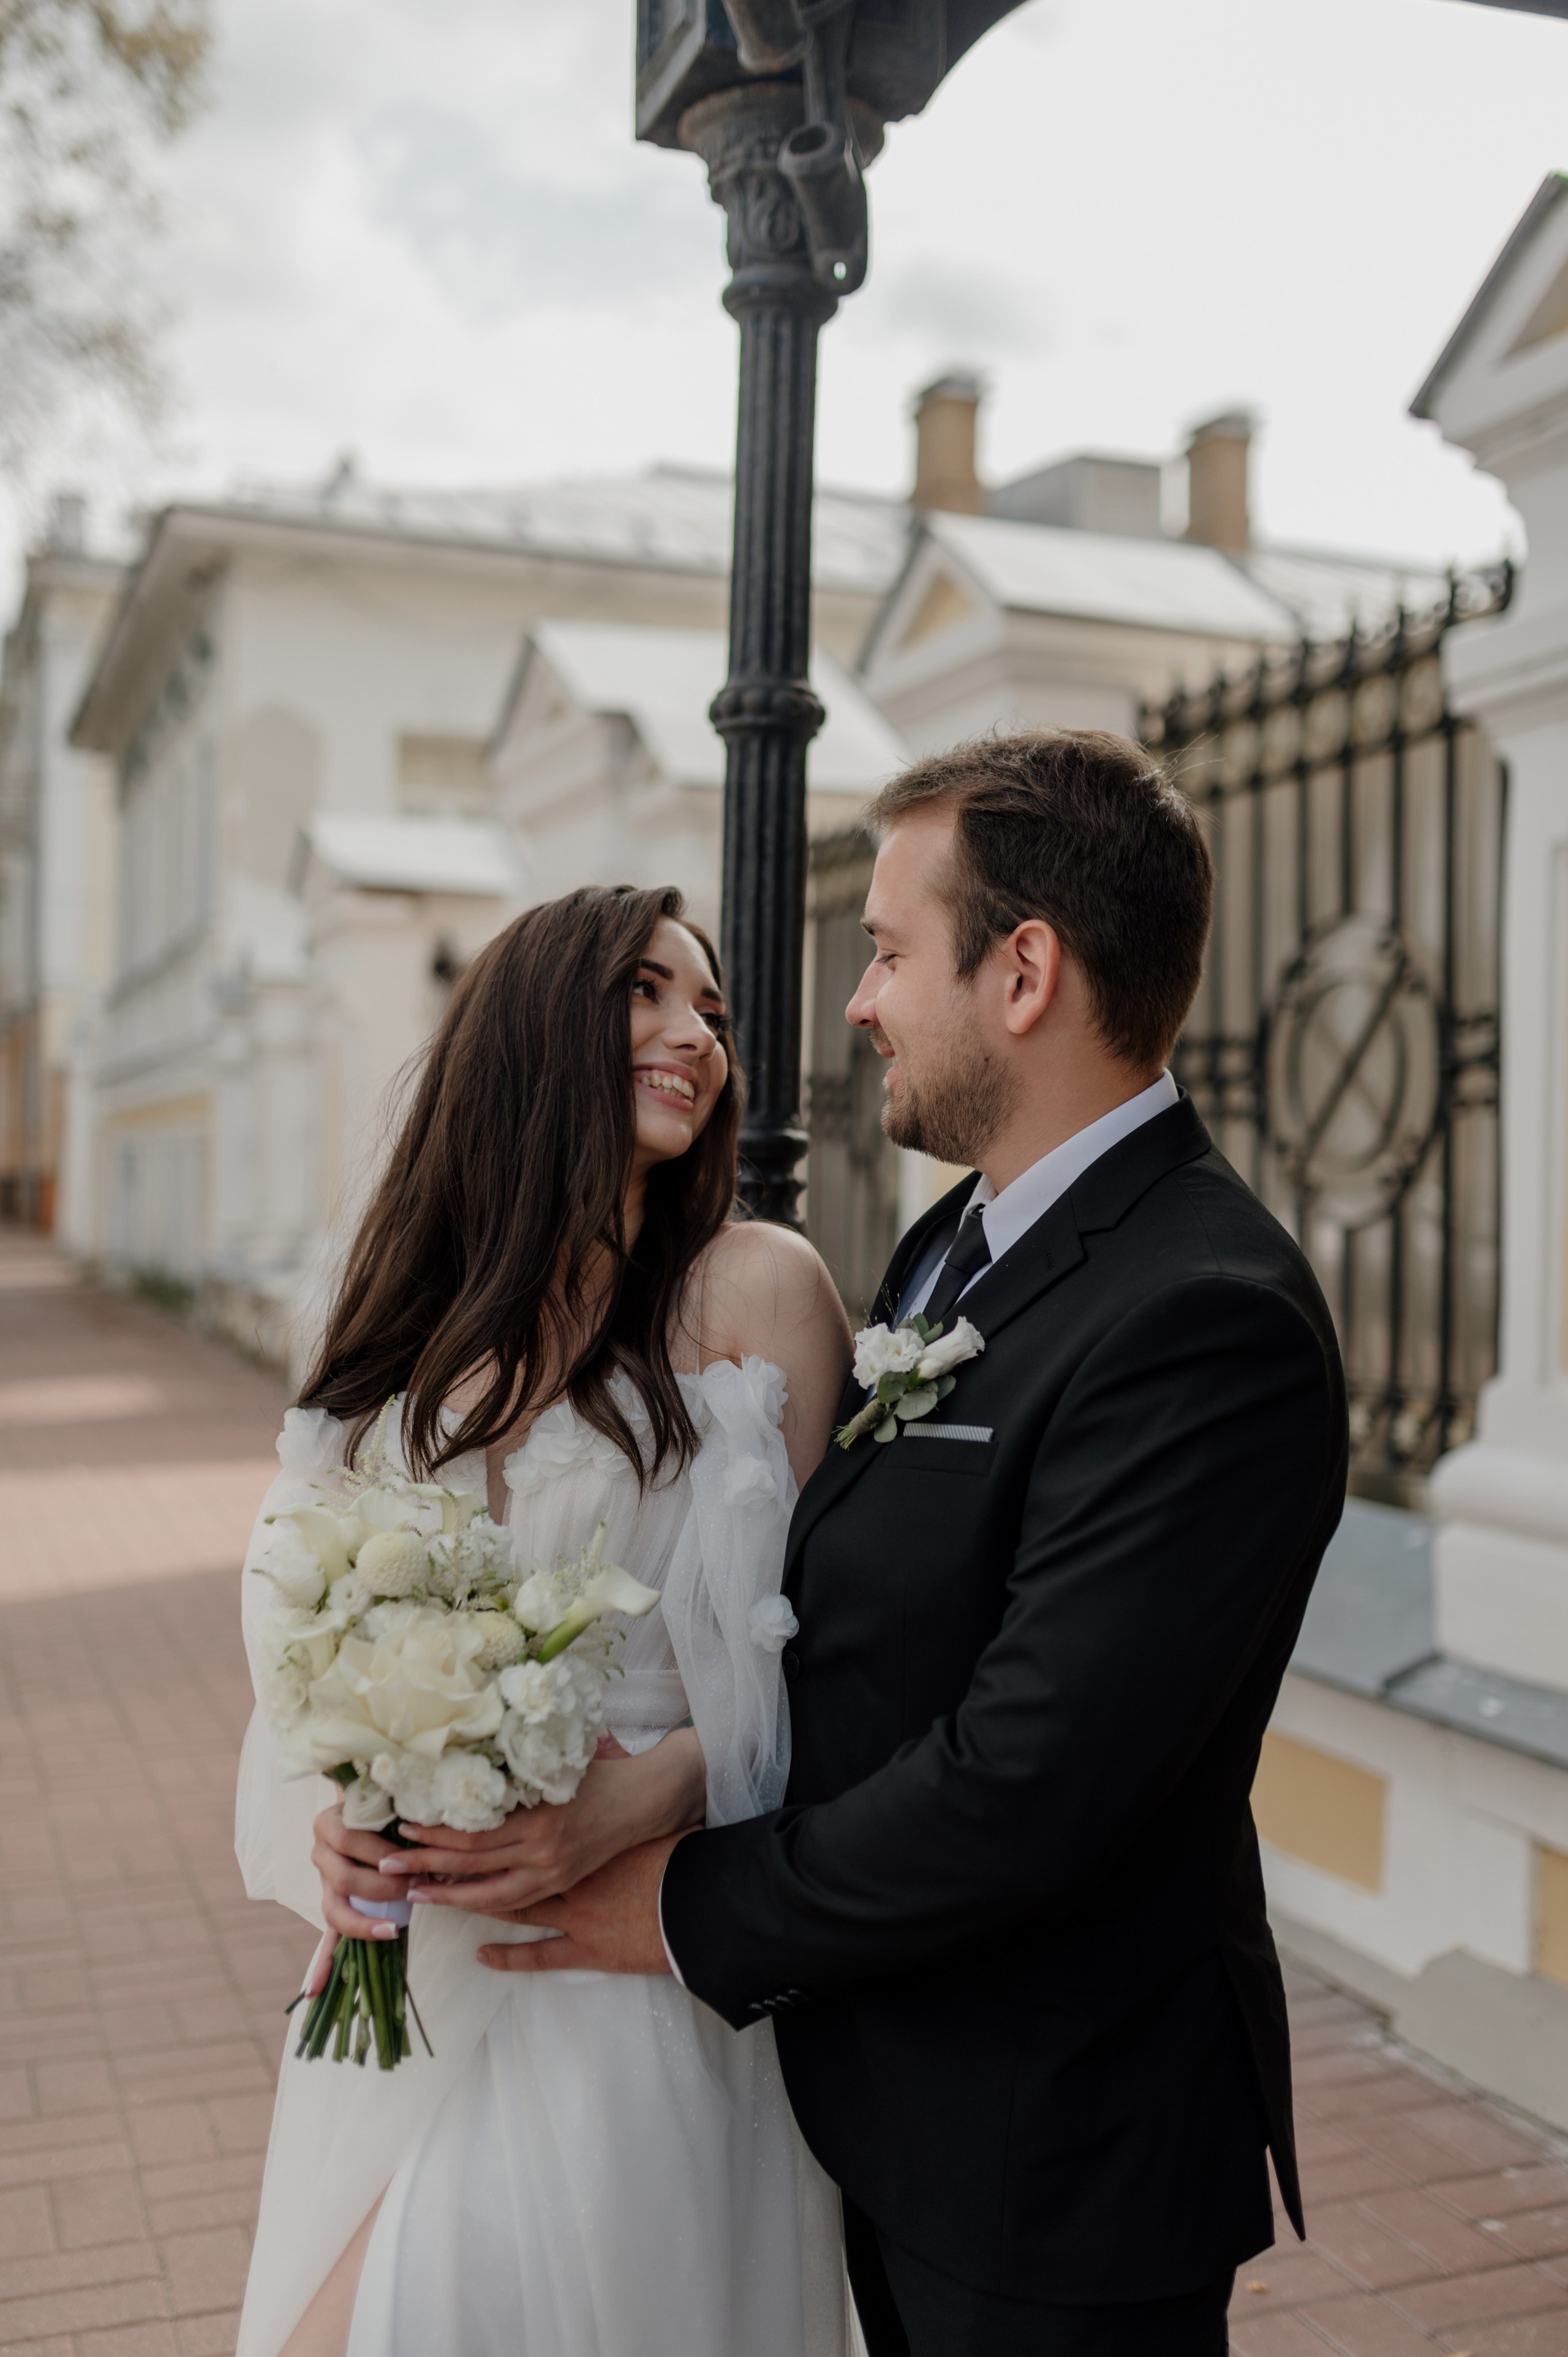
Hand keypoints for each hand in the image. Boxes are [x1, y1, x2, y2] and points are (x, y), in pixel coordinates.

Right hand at [305, 1803, 406, 1991]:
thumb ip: (403, 1812)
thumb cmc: (386, 1804)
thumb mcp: (390, 1801)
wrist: (369, 1807)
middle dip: (383, 1888)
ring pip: (335, 1910)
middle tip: (415, 1889)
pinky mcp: (333, 1905)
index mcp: (329, 1824)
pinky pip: (327, 1938)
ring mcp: (324, 1883)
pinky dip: (323, 1965)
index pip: (350, 1840)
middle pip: (344, 1878)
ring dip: (365, 1924)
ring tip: (393, 1929)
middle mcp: (320, 1854)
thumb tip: (433, 1829)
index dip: (380, 1854)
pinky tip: (314, 1991)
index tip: (412, 1862)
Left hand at [379, 1729, 705, 1920]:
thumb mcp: (556, 1764)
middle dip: (426, 1865)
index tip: (402, 1827)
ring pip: (490, 1895)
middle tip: (388, 1865)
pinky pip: (518, 1908)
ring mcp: (554, 1874)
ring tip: (414, 1894)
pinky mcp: (562, 1885)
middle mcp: (542, 1851)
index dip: (435, 1833)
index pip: (473, 1833)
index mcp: (537, 1816)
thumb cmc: (601, 1771)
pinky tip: (465, 1918)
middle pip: (472, 1865)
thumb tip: (465, 1760)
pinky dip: (487, 1912)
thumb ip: (515, 1770)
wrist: (647, 1799)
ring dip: (449, 1895)